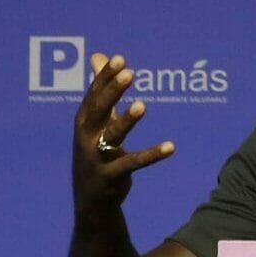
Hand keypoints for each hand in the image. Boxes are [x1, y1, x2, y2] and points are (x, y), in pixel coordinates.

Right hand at [72, 53, 173, 215]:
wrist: (90, 201)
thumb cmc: (95, 152)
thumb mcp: (96, 121)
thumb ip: (102, 89)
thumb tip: (98, 55)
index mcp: (84, 122)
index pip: (93, 95)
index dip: (105, 78)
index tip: (120, 59)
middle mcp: (86, 137)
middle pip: (98, 111)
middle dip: (112, 92)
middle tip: (129, 73)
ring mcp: (96, 158)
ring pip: (112, 136)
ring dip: (126, 121)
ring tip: (142, 105)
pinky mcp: (111, 176)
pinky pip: (133, 163)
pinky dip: (152, 155)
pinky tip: (171, 146)